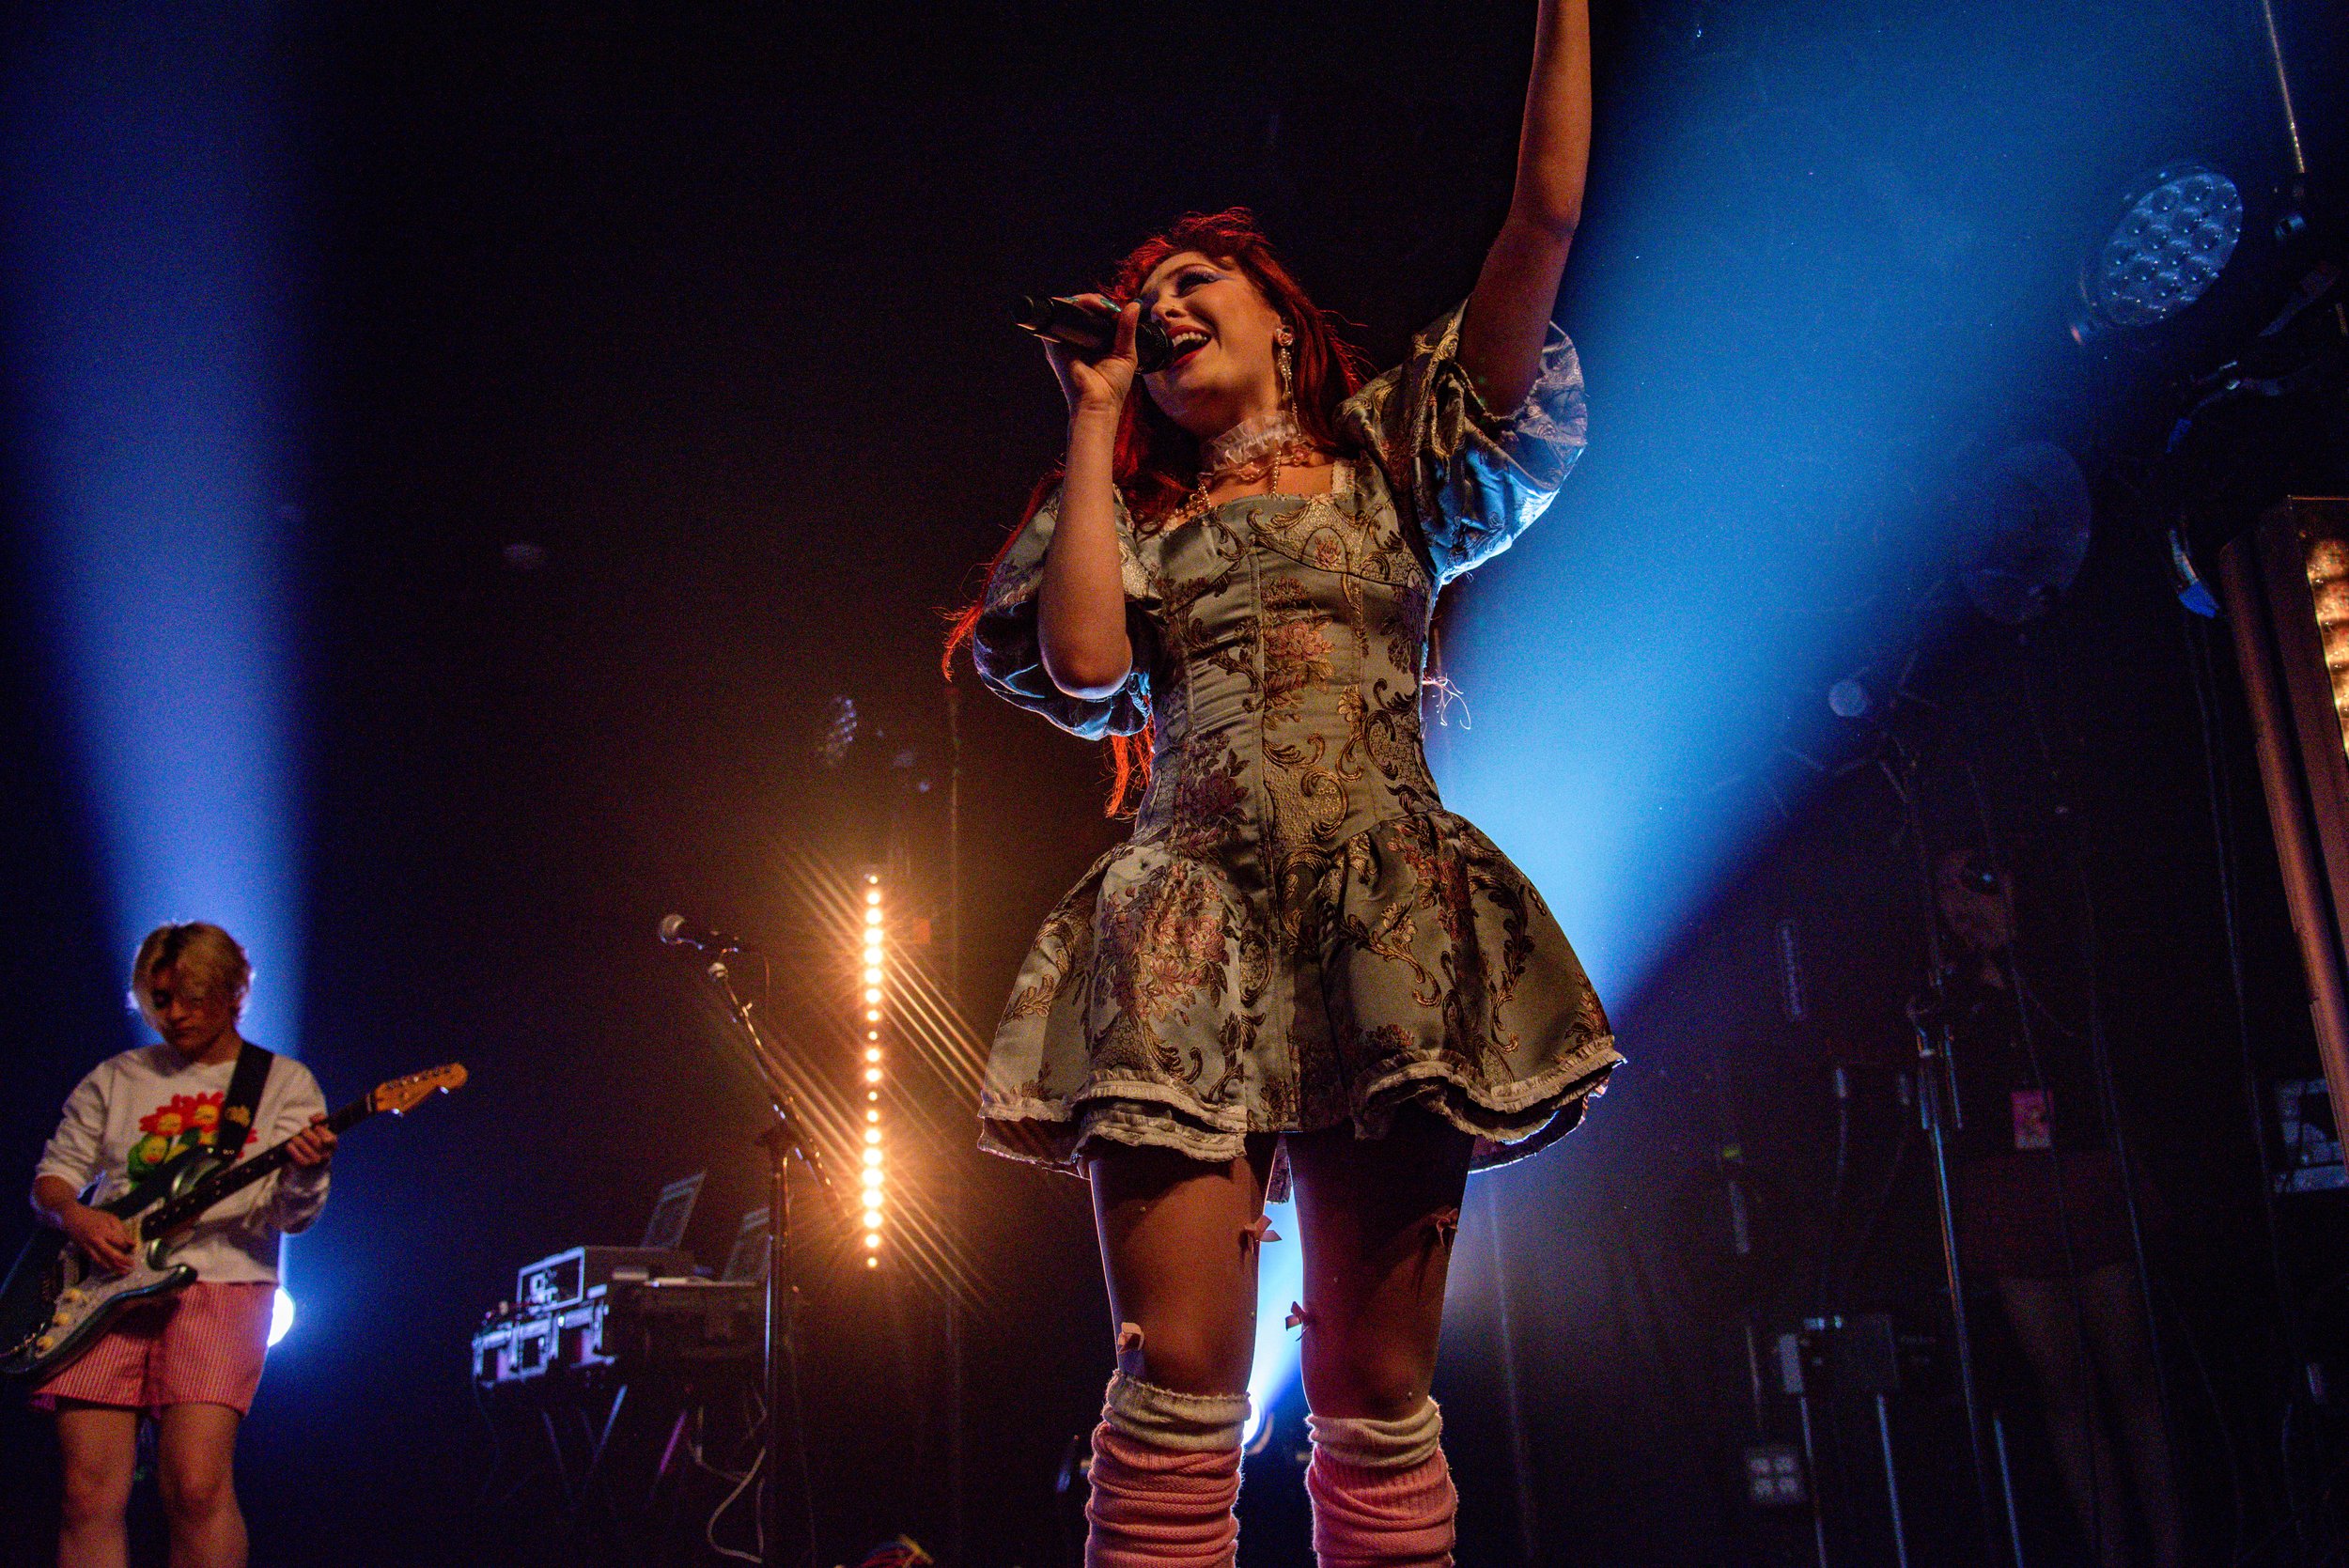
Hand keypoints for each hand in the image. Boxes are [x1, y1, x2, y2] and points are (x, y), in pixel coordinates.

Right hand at [62, 1204, 133, 1274]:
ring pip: (103, 1260)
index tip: (133, 1250)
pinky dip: (103, 1265)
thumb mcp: (111, 1219)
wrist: (72, 1217)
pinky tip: (110, 1268)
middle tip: (132, 1266)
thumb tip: (132, 1243)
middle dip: (124, 1261)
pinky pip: (95, 1260)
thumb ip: (122, 1231)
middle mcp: (97, 1240)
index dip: (128, 1248)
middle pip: (112, 1254)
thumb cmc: (94, 1216)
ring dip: (114, 1267)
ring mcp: (89, 1246)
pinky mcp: (83, 1250)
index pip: (120, 1243)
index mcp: (106, 1230)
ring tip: (123, 1271)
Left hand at [286, 1113, 335, 1168]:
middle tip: (303, 1130)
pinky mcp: (306, 1166)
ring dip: (299, 1141)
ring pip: (307, 1150)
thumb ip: (320, 1118)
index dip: (323, 1132)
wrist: (310, 1159)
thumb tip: (313, 1119)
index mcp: (333, 1145)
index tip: (316, 1127)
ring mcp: (317, 1162)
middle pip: (317, 1143)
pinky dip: (293, 1151)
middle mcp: (327, 1155)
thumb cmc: (315, 1139)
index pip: (331, 1139)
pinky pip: (300, 1159)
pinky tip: (289, 1145)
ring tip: (295, 1138)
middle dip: (308, 1134)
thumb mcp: (320, 1128)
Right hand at [1043, 295, 1140, 415]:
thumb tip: (1134, 305)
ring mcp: (1063, 339)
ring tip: (1103, 307)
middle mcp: (1074, 340)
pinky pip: (1059, 314)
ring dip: (1086, 300)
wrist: (1098, 403)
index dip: (1104, 307)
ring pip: (1070, 308)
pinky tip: (1091, 308)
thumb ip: (1128, 329)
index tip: (1117, 311)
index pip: (1093, 315)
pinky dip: (1073, 305)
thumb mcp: (1126, 353)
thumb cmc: (1112, 387)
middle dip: (1096, 301)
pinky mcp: (1054, 341)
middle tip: (1110, 308)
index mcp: (1090, 343)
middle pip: (1080, 309)